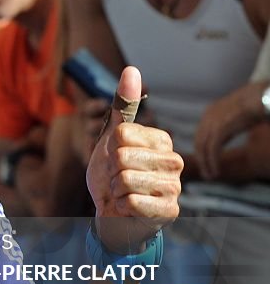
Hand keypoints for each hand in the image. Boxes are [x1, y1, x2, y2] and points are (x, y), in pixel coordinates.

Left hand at [86, 67, 181, 249]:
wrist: (112, 214)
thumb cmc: (112, 175)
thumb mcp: (111, 138)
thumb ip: (123, 106)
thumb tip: (131, 69)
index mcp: (161, 140)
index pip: (121, 133)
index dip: (108, 149)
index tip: (114, 160)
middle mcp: (174, 161)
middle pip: (121, 156)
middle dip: (110, 172)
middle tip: (117, 181)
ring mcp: (175, 187)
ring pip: (125, 180)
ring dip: (115, 191)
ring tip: (123, 195)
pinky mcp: (170, 211)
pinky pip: (132, 202)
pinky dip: (121, 207)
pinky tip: (130, 209)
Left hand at [194, 80, 266, 179]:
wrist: (265, 96)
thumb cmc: (259, 103)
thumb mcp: (240, 113)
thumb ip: (231, 123)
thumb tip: (229, 133)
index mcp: (212, 110)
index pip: (201, 134)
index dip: (203, 150)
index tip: (207, 163)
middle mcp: (209, 115)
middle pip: (199, 141)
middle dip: (202, 159)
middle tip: (208, 174)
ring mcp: (213, 120)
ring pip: (203, 147)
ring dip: (206, 163)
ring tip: (211, 175)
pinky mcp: (221, 127)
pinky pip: (212, 148)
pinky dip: (212, 161)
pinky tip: (216, 171)